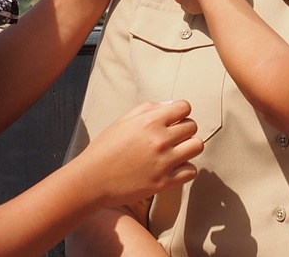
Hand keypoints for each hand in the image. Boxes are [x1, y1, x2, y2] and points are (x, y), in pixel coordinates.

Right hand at [85, 100, 202, 205]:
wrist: (92, 179)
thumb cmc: (106, 147)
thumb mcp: (124, 121)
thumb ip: (149, 109)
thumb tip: (171, 105)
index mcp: (150, 121)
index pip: (185, 107)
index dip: (180, 112)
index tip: (173, 120)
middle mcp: (160, 140)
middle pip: (192, 126)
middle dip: (184, 129)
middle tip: (171, 137)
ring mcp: (164, 162)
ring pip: (196, 146)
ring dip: (188, 147)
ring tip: (176, 151)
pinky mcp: (164, 182)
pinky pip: (191, 170)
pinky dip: (185, 168)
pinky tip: (173, 168)